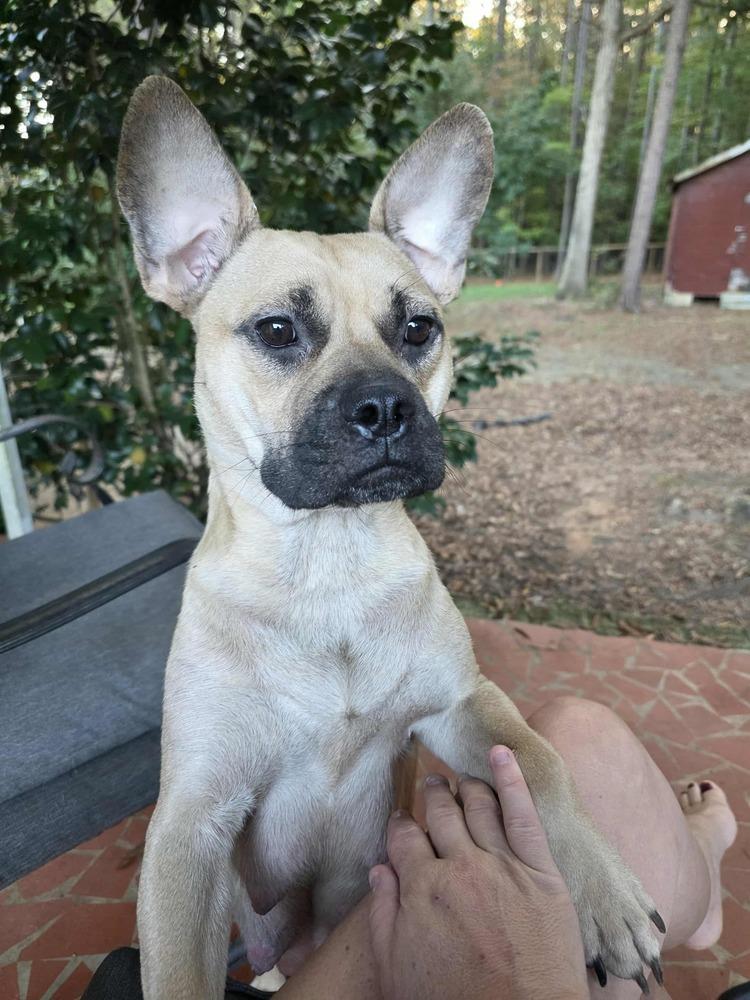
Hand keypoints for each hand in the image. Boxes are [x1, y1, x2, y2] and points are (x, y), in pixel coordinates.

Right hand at [368, 746, 588, 999]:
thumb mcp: (397, 969)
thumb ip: (383, 914)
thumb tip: (378, 870)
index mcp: (422, 887)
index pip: (405, 837)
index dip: (401, 825)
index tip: (402, 820)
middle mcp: (460, 867)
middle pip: (441, 814)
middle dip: (433, 794)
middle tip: (431, 783)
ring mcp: (502, 866)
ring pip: (479, 807)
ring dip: (466, 786)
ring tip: (460, 778)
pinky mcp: (541, 872)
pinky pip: (524, 814)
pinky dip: (512, 779)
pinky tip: (501, 754)